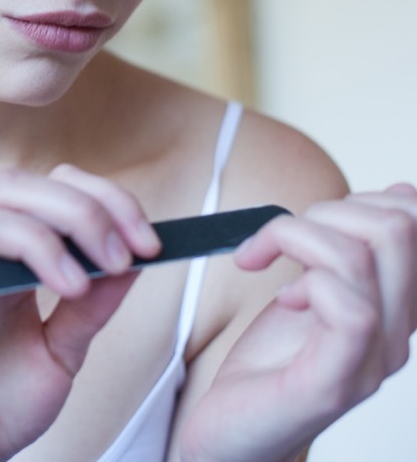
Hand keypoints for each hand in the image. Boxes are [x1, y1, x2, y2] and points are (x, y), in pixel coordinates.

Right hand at [0, 164, 161, 461]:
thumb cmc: (7, 403)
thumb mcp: (65, 352)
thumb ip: (92, 308)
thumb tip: (134, 260)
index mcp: (15, 257)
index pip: (54, 194)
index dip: (104, 203)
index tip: (149, 243)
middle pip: (18, 189)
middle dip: (79, 211)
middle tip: (119, 256)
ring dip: (35, 237)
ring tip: (74, 284)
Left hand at [179, 183, 416, 461]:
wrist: (231, 436)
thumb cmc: (269, 366)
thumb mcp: (312, 291)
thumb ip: (347, 251)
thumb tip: (398, 192)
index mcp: (396, 308)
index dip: (367, 198)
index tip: (315, 222)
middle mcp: (397, 334)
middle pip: (397, 225)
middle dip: (326, 210)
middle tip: (278, 239)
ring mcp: (369, 361)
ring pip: (363, 255)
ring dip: (295, 235)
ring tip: (261, 257)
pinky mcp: (333, 382)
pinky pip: (351, 308)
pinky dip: (304, 282)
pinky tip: (281, 299)